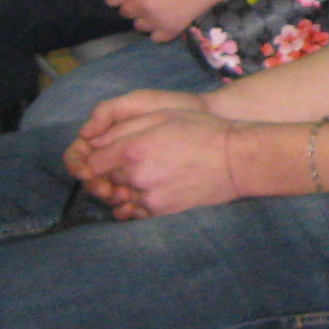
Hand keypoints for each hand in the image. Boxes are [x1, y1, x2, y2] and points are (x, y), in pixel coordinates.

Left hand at [65, 94, 253, 217]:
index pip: (92, 162)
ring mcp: (149, 198)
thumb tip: (96, 142)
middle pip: (104, 181)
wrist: (236, 160)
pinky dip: (138, 204)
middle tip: (131, 163)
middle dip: (110, 173)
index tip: (106, 155)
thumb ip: (123, 128)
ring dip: (125, 189)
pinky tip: (155, 190)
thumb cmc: (201, 131)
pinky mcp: (163, 213)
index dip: (96, 158)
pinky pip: (137, 212)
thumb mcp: (161, 116)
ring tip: (147, 176)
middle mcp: (136, 177)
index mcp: (132, 149)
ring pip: (120, 199)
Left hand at [106, 0, 259, 38]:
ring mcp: (157, 20)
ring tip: (160, 6)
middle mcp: (142, 5)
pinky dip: (159, 29)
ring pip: (139, 25)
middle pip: (125, 12)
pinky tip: (167, 18)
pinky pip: (156, 37)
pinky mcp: (173, 30)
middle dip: (133, 3)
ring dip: (145, 17)